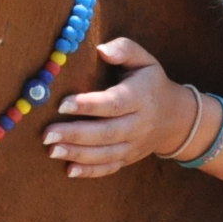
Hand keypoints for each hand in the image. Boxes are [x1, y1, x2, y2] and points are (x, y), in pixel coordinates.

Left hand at [43, 38, 196, 177]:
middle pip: (107, 132)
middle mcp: (139, 124)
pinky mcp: (129, 158)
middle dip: (76, 134)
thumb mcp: (144, 60)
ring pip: (106, 153)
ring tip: (51, 149)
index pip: (114, 103)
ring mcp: (135, 145)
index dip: (89, 105)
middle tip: (47, 133)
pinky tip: (69, 169)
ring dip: (77, 153)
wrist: (175, 118)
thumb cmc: (150, 82)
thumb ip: (124, 49)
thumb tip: (101, 50)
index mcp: (141, 97)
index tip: (62, 104)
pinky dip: (90, 171)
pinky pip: (109, 168)